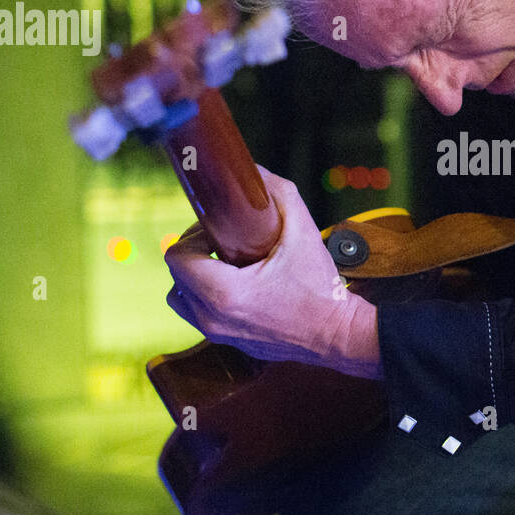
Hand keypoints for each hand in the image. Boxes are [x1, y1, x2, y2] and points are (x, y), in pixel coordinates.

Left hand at [164, 165, 381, 379]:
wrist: (338, 335)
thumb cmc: (320, 288)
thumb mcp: (303, 232)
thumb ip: (279, 194)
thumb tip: (256, 172)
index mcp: (223, 293)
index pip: (177, 257)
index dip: (193, 235)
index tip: (217, 229)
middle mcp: (213, 319)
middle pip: (177, 278)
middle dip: (195, 253)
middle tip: (223, 242)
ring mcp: (220, 335)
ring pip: (183, 300)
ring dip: (197, 278)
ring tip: (227, 264)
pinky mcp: (230, 343)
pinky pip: (202, 315)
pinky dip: (209, 297)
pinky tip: (240, 284)